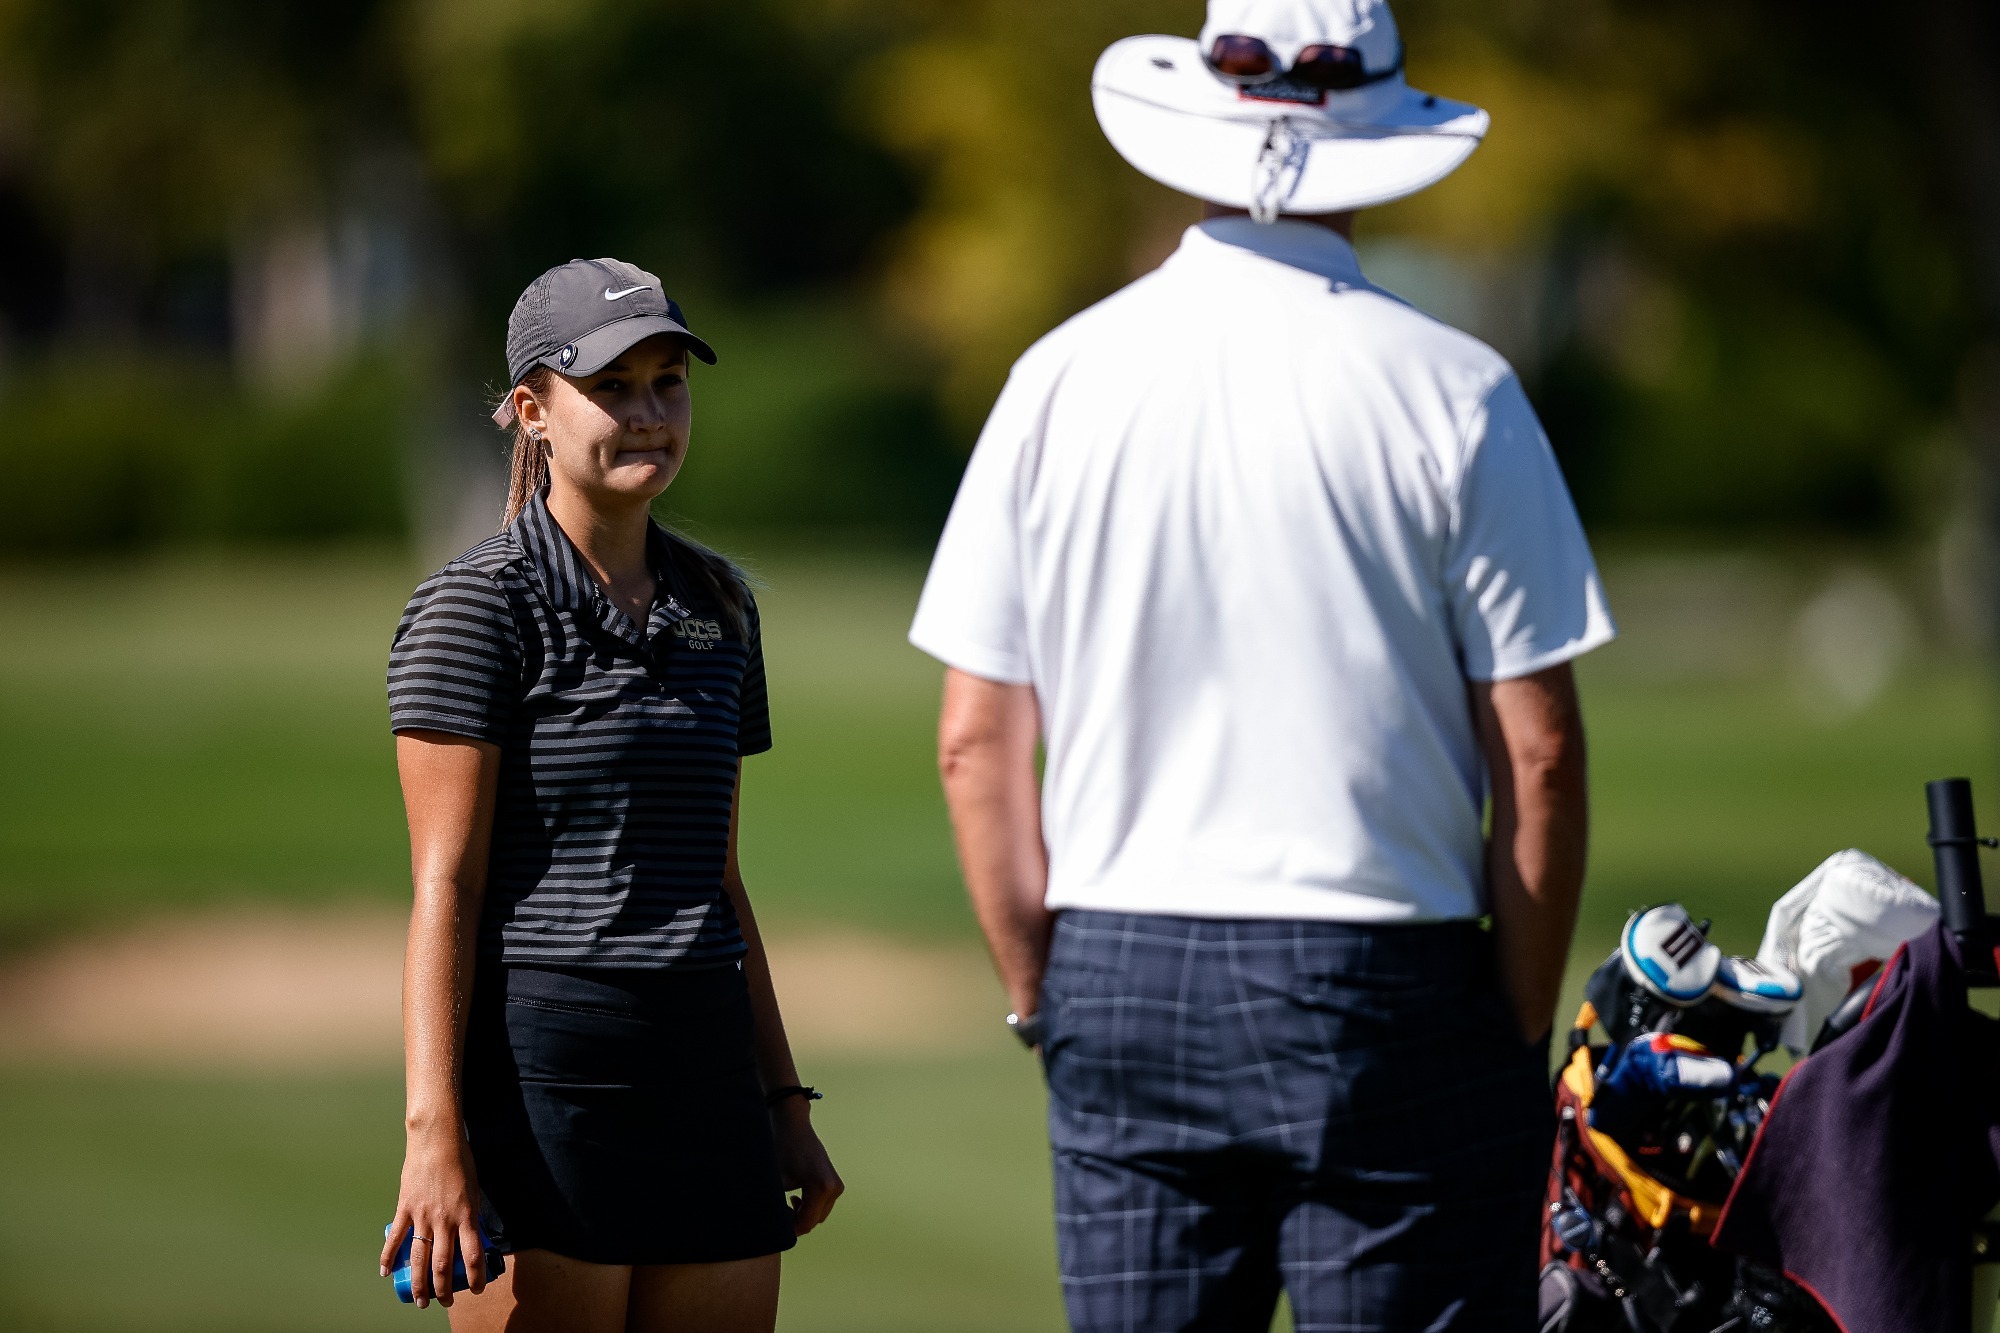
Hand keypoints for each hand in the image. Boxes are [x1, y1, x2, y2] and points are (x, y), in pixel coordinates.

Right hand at [381, 1125, 487, 1308]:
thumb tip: (470, 1235)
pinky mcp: (405, 1208)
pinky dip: (389, 1257)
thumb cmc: (460, 1163)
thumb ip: (469, 1214)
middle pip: (443, 1263)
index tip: (475, 1289)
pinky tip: (386, 1273)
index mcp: (466, 1215)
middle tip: (445, 1303)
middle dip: (444, 1289)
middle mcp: (444, 1219)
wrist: (437, 1141)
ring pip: (420, 1257)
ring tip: (421, 1301)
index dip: (474, 1276)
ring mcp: (422, 1215)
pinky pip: (395, 1237)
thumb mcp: (473, 1191)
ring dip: (420, 1282)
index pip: (472, 1255)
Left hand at [770, 1099, 842, 1234]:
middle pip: (814, 1221)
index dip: (789, 1230)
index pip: (806, 1223)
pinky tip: (796, 1199)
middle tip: (778, 1216)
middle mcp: (834, 1189)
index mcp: (822, 1188)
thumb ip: (779, 1207)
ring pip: (818, 1214)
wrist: (793, 1125)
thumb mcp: (777, 1182)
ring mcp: (837, 1186)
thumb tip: (776, 1227)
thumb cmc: (782, 1150)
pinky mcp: (835, 1183)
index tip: (774, 1226)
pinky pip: (822, 1205)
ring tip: (786, 1205)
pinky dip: (809, 1207)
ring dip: (803, 1215)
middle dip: (796, 1222)